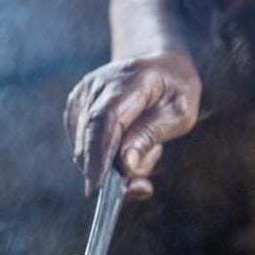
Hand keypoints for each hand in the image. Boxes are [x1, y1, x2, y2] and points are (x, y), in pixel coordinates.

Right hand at [64, 52, 201, 197]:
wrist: (160, 68)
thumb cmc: (174, 92)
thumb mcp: (179, 115)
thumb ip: (150, 137)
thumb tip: (125, 164)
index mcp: (130, 80)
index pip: (105, 118)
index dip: (99, 153)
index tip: (98, 184)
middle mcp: (98, 84)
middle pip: (90, 136)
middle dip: (108, 170)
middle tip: (140, 187)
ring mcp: (82, 95)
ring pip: (85, 147)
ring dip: (113, 164)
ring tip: (146, 151)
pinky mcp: (75, 109)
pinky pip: (83, 147)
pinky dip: (104, 158)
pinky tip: (129, 148)